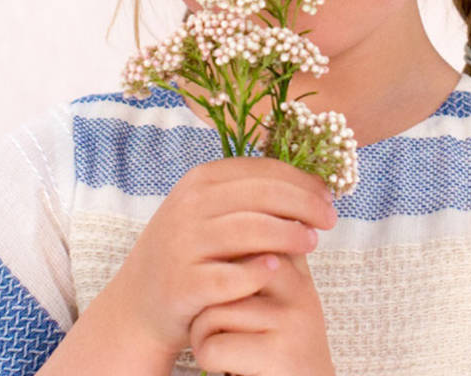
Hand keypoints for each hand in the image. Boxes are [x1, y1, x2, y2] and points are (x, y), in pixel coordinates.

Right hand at [112, 157, 337, 361]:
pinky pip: (231, 276)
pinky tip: (278, 268)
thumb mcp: (211, 211)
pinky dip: (258, 271)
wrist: (141, 301)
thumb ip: (250, 196)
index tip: (328, 195)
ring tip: (312, 243)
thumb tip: (313, 186)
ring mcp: (184, 243)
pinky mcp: (184, 284)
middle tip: (330, 219)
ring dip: (289, 235)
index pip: (263, 169)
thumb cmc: (192, 252)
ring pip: (250, 230)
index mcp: (201, 179)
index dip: (302, 181)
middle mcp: (190, 205)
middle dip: (305, 204)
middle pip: (263, 195)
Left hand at [190, 253, 335, 375]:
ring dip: (203, 334)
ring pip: (214, 310)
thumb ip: (265, 264)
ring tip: (225, 347)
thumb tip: (234, 219)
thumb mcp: (277, 300)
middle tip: (216, 321)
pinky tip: (226, 366)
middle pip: (227, 271)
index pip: (250, 242)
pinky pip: (214, 346)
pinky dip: (208, 359)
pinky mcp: (280, 355)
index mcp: (296, 272)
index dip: (222, 261)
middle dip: (208, 297)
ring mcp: (291, 320)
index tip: (219, 281)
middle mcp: (299, 290)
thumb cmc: (278, 351)